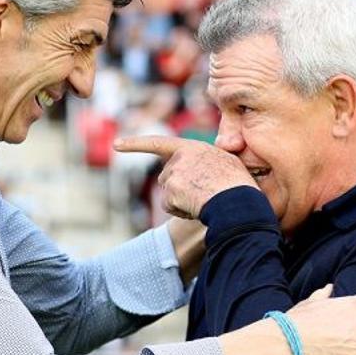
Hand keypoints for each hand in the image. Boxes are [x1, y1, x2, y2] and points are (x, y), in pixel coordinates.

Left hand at [114, 136, 255, 219]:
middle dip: (179, 189)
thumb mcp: (226, 162)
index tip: (116, 145)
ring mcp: (174, 173)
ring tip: (205, 199)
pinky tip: (198, 207)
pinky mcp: (171, 190)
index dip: (135, 144)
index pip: (158, 143)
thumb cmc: (239, 184)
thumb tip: (200, 168)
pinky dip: (181, 211)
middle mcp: (179, 157)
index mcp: (192, 147)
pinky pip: (169, 207)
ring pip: (168, 194)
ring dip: (181, 201)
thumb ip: (206, 161)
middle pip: (167, 178)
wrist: (239, 198)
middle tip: (204, 193)